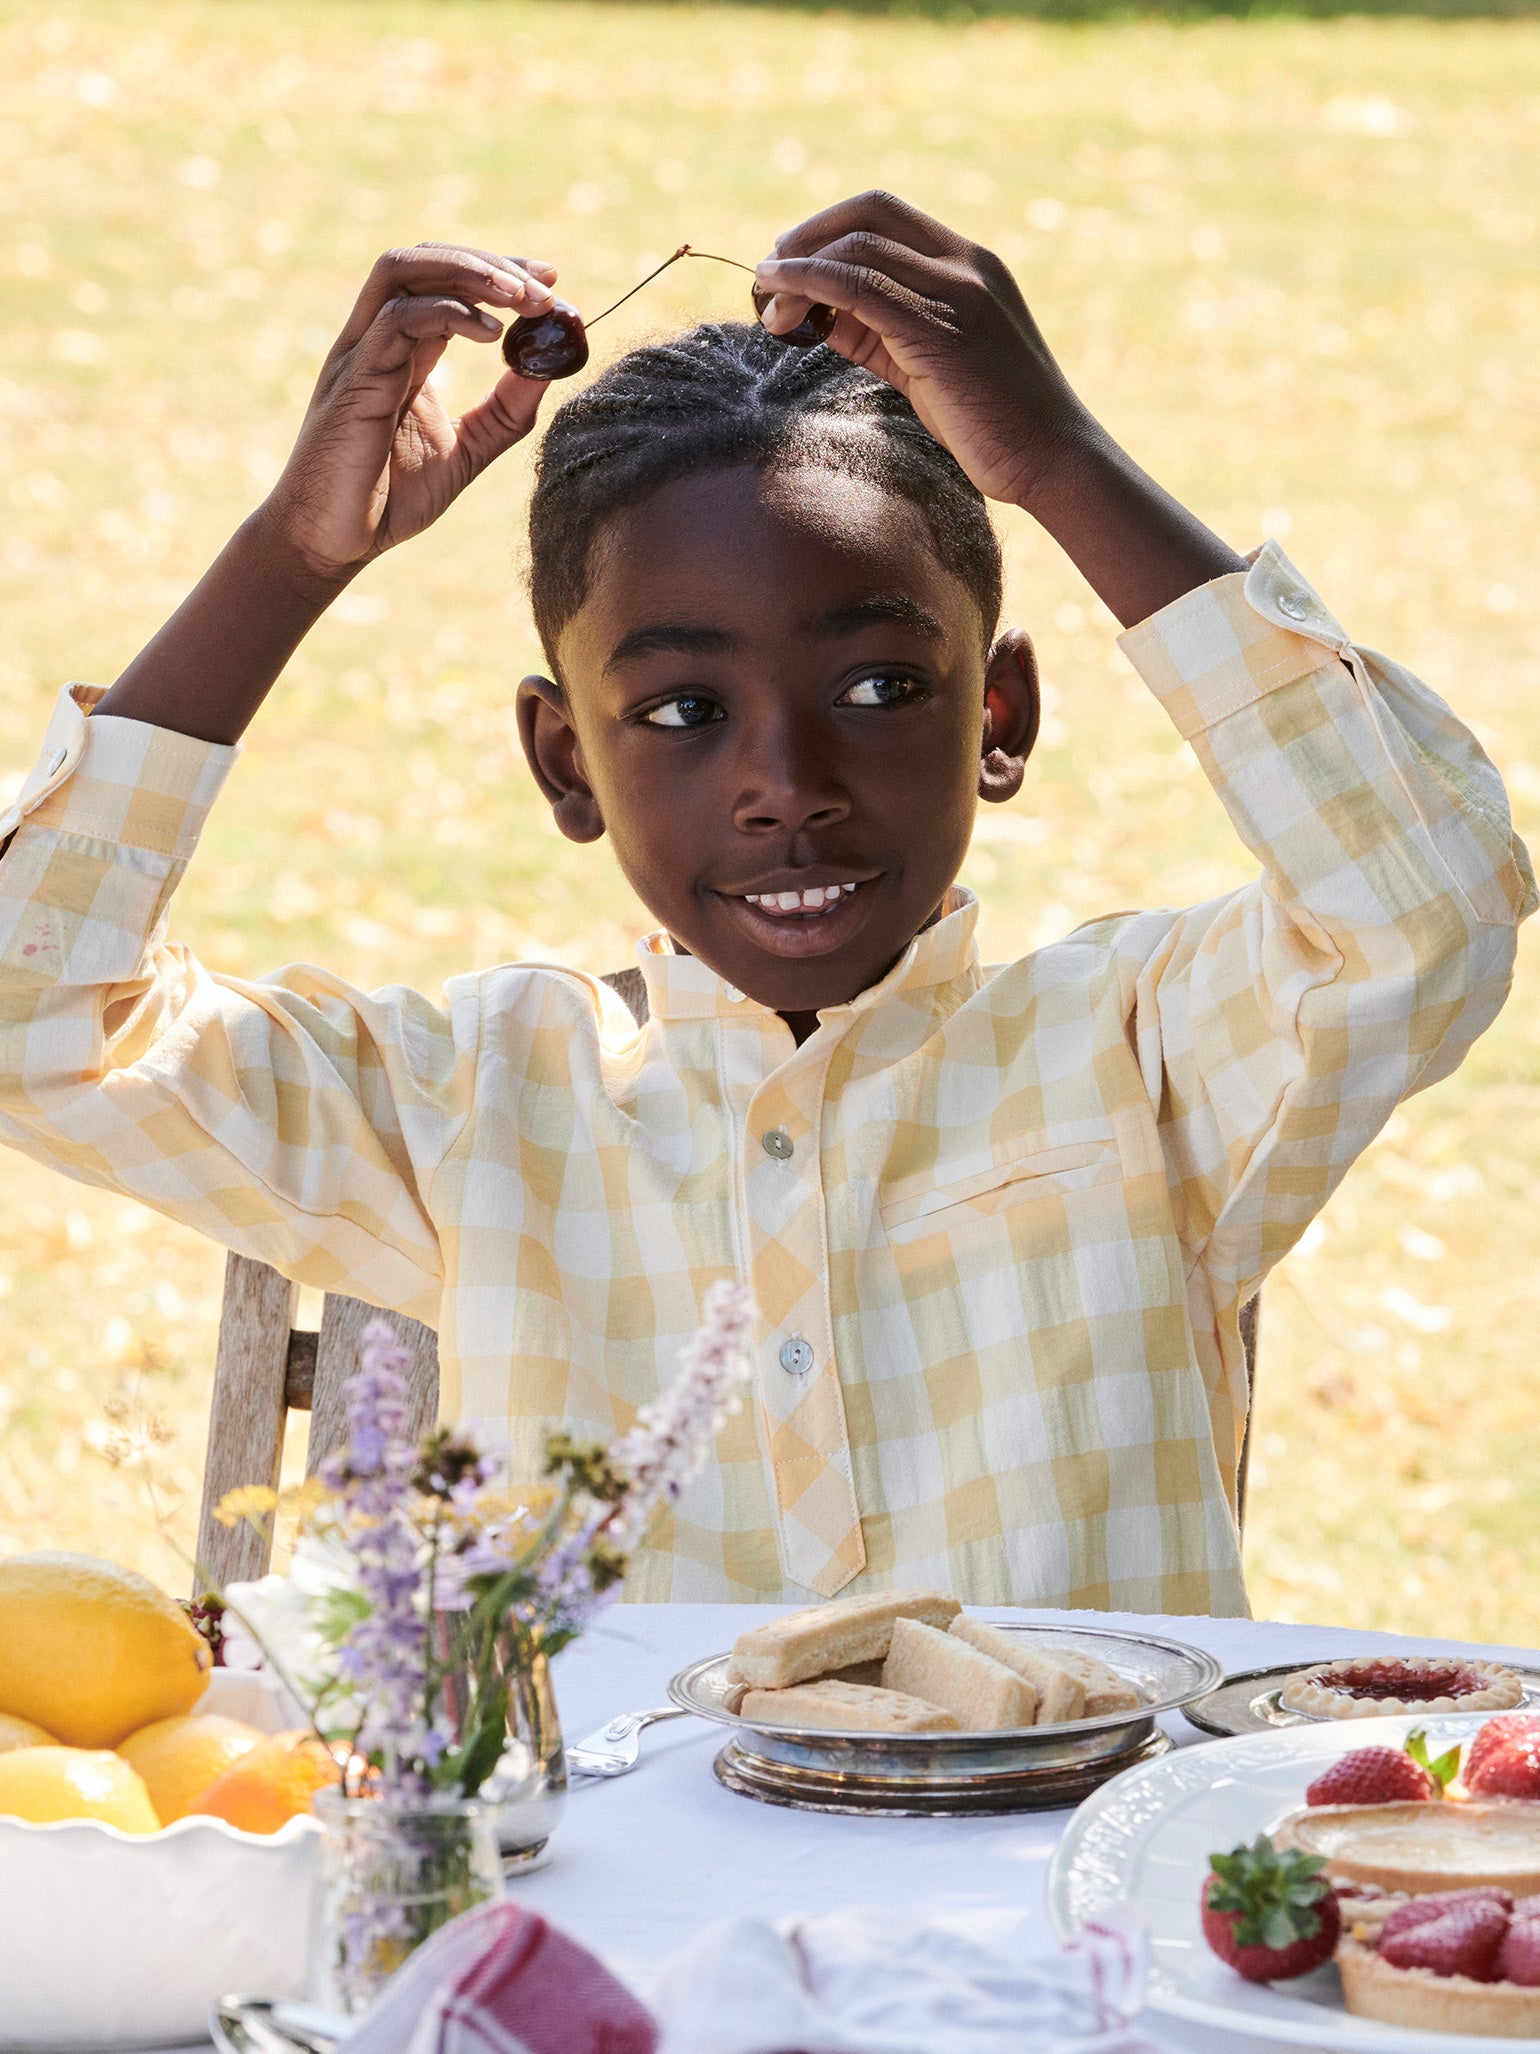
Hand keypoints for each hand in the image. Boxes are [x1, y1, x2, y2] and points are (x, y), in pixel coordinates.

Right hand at [264, 242, 556, 588]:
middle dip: (492, 263)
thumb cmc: (390, 500)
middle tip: (547, 286)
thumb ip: (506, 412)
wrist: (334, 542)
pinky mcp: (354, 377)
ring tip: (521, 296)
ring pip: (403, 269)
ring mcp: (361, 352)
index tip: (550, 280)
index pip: (446, 284)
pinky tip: (491, 336)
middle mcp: (377, 339)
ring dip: (467, 270)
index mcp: (402, 351)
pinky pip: (397, 318)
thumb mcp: (467, 450)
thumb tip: (550, 369)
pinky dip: (447, 313)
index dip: (498, 272)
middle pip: (427, 261)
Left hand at [755, 191, 1243, 623]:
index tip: (790, 264)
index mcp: (972, 263)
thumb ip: (883, 334)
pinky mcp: (939, 329)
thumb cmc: (994, 425)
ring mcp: (956, 291)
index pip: (886, 215)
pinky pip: (859, 287)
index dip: (828, 230)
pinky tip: (781, 304)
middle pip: (868, 214)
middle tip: (767, 275)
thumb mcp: (931, 366)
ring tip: (768, 306)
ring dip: (799, 270)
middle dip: (807, 236)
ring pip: (857, 249)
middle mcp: (966, 264)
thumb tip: (820, 318)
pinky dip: (810, 285)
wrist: (1054, 460)